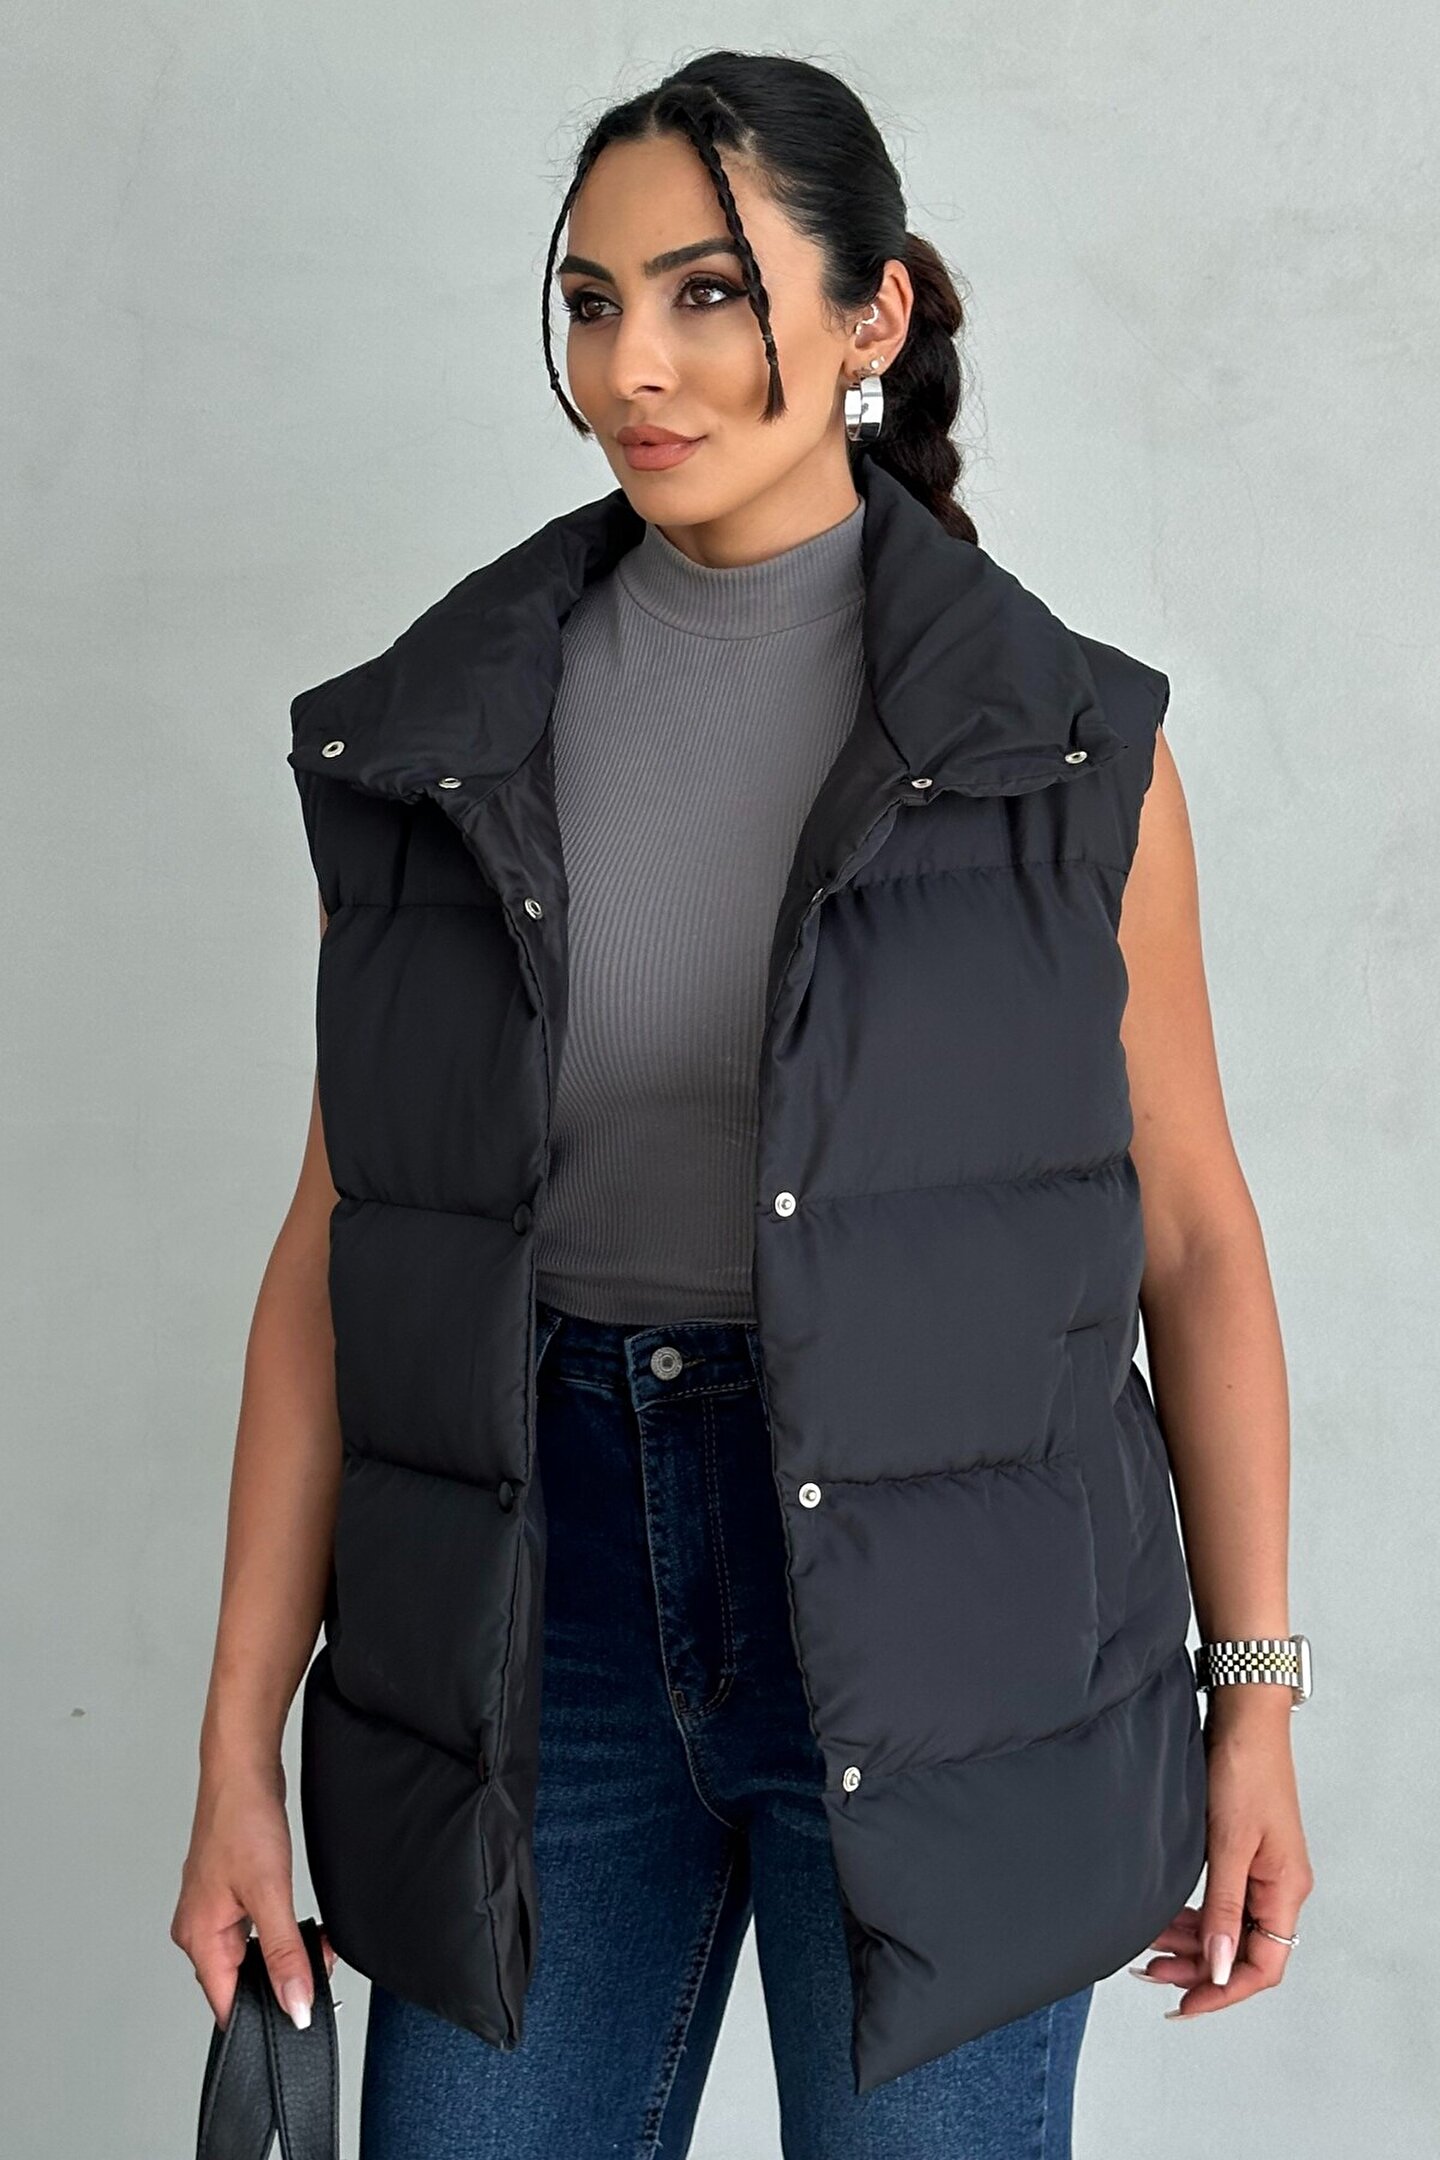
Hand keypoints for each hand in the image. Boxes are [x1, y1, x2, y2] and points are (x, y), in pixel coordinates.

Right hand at [170, 1754, 337, 2031]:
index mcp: (197, 1937)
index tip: (300, 2013)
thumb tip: (294, 2005)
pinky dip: (280, 1933)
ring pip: (250, 1957)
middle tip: (318, 1966)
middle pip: (239, 1984)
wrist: (242, 1767)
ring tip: (315, 1944)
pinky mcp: (230, 1894)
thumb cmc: (241, 1818)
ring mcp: (213, 1911)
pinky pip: (255, 1931)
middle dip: (281, 1981)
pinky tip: (303, 1925)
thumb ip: (283, 1954)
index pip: (226, 2005)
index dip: (265, 2016)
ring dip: (284, 1955)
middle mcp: (198, 1928)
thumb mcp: (270, 1893)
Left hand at [1129, 1692, 1312, 2017]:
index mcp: (1285, 1890)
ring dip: (1193, 1945)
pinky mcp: (1242, 1853)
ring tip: (1151, 1953)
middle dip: (1200, 1971)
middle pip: (1245, 1953)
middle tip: (1153, 1976)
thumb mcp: (1228, 1842)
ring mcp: (1261, 1871)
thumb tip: (1220, 1967)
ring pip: (1229, 1929)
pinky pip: (1220, 1902)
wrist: (1243, 1716)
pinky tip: (1166, 1921)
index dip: (1224, 1991)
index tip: (1184, 2004)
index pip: (1264, 1966)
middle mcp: (1278, 1887)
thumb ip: (1223, 1907)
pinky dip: (1193, 1916)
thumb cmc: (1244, 1768)